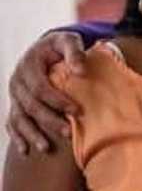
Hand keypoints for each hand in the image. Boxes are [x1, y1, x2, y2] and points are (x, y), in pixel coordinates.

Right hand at [6, 31, 84, 153]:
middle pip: (31, 106)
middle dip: (49, 120)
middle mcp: (17, 81)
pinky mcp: (15, 103)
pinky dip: (17, 136)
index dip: (58, 101)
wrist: (44, 48)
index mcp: (28, 66)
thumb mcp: (68, 40)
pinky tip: (25, 150)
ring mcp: (14, 94)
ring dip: (31, 134)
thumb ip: (74, 52)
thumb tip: (81, 71)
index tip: (77, 111)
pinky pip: (12, 122)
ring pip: (19, 117)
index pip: (41, 88)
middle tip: (69, 133)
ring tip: (46, 148)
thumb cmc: (60, 45)